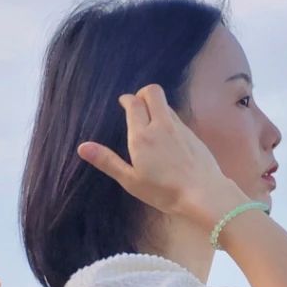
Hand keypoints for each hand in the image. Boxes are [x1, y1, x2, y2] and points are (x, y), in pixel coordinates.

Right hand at [77, 84, 239, 229]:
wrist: (204, 194)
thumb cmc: (164, 191)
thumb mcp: (131, 180)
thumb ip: (107, 161)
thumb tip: (82, 147)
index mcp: (142, 135)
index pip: (133, 103)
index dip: (127, 99)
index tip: (123, 102)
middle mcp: (161, 125)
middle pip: (153, 92)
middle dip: (143, 93)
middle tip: (137, 105)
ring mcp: (180, 128)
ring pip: (166, 104)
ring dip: (156, 106)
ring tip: (151, 122)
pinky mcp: (193, 135)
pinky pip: (177, 118)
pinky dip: (169, 120)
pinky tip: (168, 138)